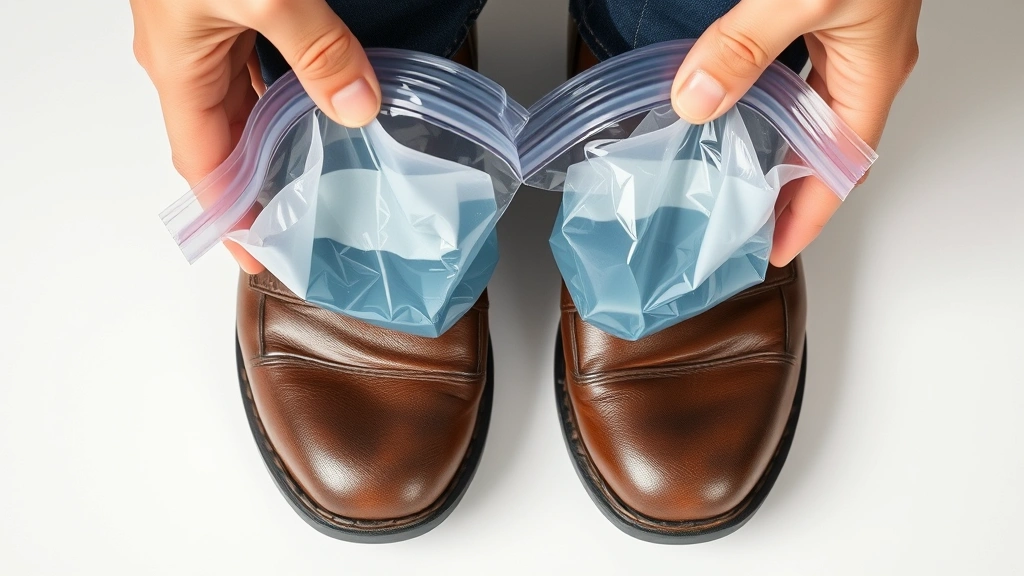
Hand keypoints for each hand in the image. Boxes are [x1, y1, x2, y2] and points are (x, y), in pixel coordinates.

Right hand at [131, 0, 380, 272]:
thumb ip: (316, 51)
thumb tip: (358, 108)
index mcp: (179, 71)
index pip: (204, 168)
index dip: (231, 217)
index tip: (259, 257)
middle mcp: (186, 59)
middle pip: (225, 143)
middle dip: (260, 185)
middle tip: (303, 222)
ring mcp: (205, 32)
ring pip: (242, 104)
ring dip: (275, 138)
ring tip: (316, 172)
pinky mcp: (226, 6)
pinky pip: (254, 66)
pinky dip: (283, 93)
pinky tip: (317, 100)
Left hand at [671, 0, 920, 265]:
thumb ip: (746, 46)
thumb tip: (698, 99)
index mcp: (873, 72)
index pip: (840, 168)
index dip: (808, 216)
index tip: (772, 249)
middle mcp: (864, 61)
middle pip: (822, 147)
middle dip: (784, 187)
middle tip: (740, 219)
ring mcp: (846, 35)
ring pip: (805, 108)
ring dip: (771, 140)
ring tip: (728, 167)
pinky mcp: (824, 11)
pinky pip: (791, 69)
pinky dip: (760, 91)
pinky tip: (728, 94)